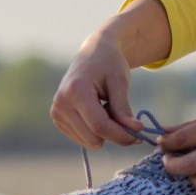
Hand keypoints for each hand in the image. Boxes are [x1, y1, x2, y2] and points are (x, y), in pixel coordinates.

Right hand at [50, 0, 170, 147]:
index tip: (138, 136)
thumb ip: (123, 109)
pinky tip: (96, 112)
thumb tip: (135, 131)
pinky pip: (82, 138)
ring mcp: (56, 112)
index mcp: (75, 90)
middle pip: (93, 137)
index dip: (121, 135)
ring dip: (104, 132)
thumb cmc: (109, 64)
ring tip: (107, 108)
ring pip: (88, 141)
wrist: (93, 53)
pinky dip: (95, 131)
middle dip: (114, 134)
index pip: (99, 126)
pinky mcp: (57, 119)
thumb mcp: (120, 82)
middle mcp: (61, 103)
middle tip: (125, 119)